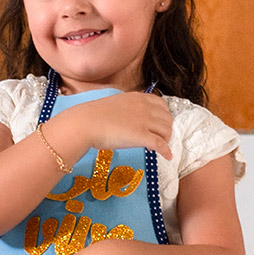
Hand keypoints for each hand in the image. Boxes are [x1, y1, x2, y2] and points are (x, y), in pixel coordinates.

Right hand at [45, 91, 172, 164]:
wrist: (86, 123)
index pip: (161, 105)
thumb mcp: (115, 104)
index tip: (159, 124)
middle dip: (166, 129)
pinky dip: (166, 151)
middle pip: (167, 118)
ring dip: (166, 140)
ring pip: (166, 131)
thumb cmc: (94, 116)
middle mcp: (144, 107)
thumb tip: (130, 119)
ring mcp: (144, 121)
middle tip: (160, 138)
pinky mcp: (142, 136)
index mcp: (138, 98)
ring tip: (160, 147)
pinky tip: (167, 156)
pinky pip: (161, 144)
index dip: (163, 116)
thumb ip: (127, 109)